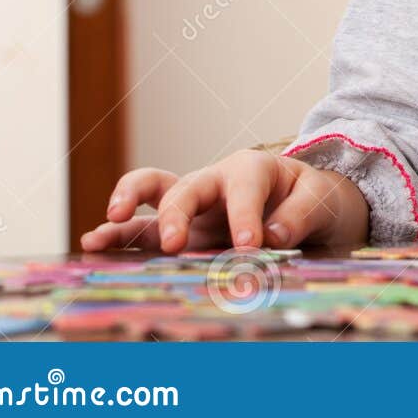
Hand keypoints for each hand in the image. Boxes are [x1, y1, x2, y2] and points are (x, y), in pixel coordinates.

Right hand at [79, 150, 370, 253]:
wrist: (314, 208)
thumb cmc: (316, 200)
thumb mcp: (323, 200)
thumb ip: (301, 214)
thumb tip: (272, 236)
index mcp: (254, 169)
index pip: (244, 189)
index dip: (245, 218)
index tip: (249, 248)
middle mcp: (215, 183)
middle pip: (188, 188)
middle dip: (178, 214)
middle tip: (175, 243)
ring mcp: (194, 207)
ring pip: (152, 199)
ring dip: (125, 213)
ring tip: (99, 235)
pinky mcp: (182, 231)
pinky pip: (145, 228)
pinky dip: (120, 237)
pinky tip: (94, 247)